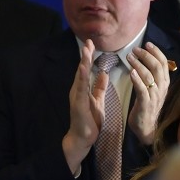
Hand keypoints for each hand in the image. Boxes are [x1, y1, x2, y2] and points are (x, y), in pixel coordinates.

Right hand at [62, 39, 104, 173]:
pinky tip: (84, 67)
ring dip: (83, 63)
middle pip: (82, 70)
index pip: (86, 70)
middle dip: (85, 55)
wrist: (83, 138)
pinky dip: (82, 77)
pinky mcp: (78, 103)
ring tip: (86, 50)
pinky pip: (81, 88)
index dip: (89, 57)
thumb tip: (103, 73)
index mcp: (83, 89)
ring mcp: (77, 96)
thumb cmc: (89, 121)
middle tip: (89, 41)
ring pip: (80, 76)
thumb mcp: (98, 100)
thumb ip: (99, 87)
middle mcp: (77, 90)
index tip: (92, 44)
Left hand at [126, 42, 169, 144]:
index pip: (163, 63)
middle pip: (157, 67)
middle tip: (135, 49)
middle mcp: (162, 88)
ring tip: (129, 57)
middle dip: (146, 55)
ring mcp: (154, 96)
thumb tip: (147, 62)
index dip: (156, 52)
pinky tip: (131, 72)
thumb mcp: (153, 90)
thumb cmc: (147, 108)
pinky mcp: (146, 104)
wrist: (147, 128)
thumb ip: (152, 77)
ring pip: (149, 76)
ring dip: (139, 64)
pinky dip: (137, 80)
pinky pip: (142, 90)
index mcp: (164, 83)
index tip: (147, 44)